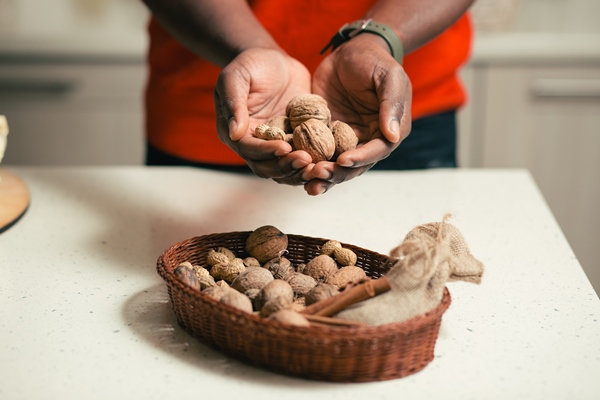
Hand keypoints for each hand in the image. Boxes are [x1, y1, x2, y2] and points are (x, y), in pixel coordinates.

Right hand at [213, 48, 312, 184]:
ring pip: (286, 169)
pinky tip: (329, 159)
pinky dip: (315, 163)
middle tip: (306, 160)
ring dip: (301, 171)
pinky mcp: (295, 142)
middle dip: (286, 166)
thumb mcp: (236, 77)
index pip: (249, 150)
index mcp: (236, 134)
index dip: (266, 152)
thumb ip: (234, 103)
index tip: (284, 147)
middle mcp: (255, 145)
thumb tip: (235, 133)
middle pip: (268, 167)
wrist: (274, 62)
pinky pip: (304, 157)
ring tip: (318, 166)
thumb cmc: (250, 65)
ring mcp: (276, 145)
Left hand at [309, 33, 411, 194]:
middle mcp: (367, 140)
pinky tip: (293, 166)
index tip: (343, 161)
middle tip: (317, 174)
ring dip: (321, 174)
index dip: (360, 159)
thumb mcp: (388, 77)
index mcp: (387, 131)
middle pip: (353, 165)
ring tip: (306, 179)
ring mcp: (345, 139)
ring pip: (334, 164)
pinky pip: (316, 151)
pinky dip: (307, 161)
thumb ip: (391, 105)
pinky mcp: (325, 134)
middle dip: (336, 173)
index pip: (375, 152)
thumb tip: (393, 136)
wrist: (350, 50)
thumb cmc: (374, 60)